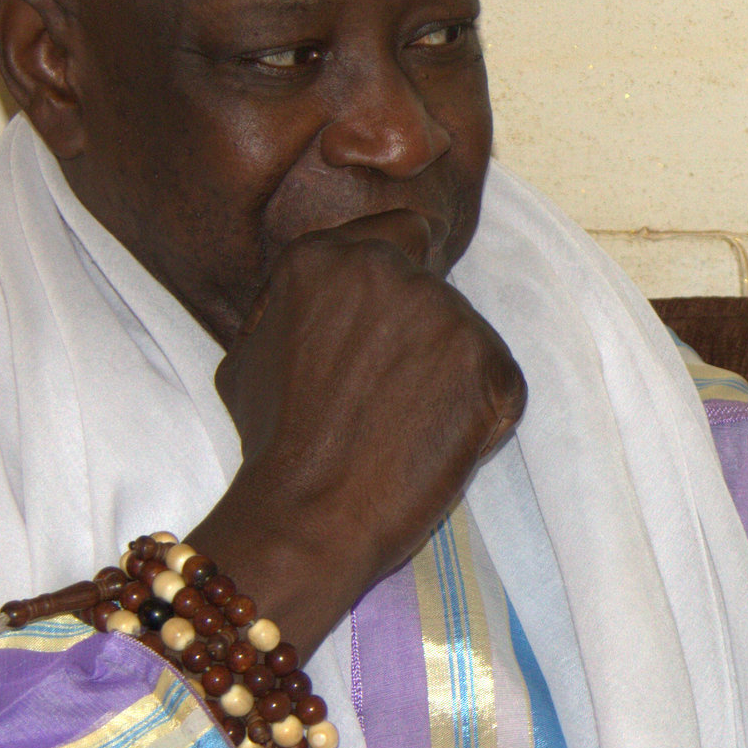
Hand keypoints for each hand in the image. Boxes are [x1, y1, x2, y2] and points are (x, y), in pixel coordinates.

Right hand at [190, 212, 526, 662]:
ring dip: (448, 375)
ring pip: (465, 336)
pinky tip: (434, 445)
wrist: (309, 513)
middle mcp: (389, 271)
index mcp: (325, 256)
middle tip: (390, 397)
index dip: (404, 276)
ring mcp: (446, 314)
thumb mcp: (250, 352)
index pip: (401, 234)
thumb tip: (320, 300)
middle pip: (433, 287)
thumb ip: (295, 308)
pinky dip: (480, 414)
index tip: (394, 322)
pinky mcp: (492, 362)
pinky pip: (497, 382)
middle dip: (420, 333)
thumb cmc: (274, 445)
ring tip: (404, 429)